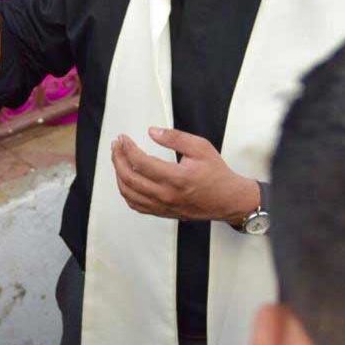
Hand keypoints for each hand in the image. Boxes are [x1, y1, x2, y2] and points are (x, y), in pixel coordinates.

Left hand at [110, 127, 259, 222]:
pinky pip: (136, 206)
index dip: (128, 148)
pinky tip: (126, 180)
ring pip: (129, 193)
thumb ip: (175, 138)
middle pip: (130, 178)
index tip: (123, 138)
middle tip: (116, 146)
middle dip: (118, 159)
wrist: (228, 200)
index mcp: (177, 177)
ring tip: (118, 160)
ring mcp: (163, 206)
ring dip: (119, 175)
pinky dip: (126, 192)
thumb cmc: (216, 173)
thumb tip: (152, 132)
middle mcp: (167, 194)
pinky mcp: (162, 212)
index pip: (141, 162)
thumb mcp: (201, 147)